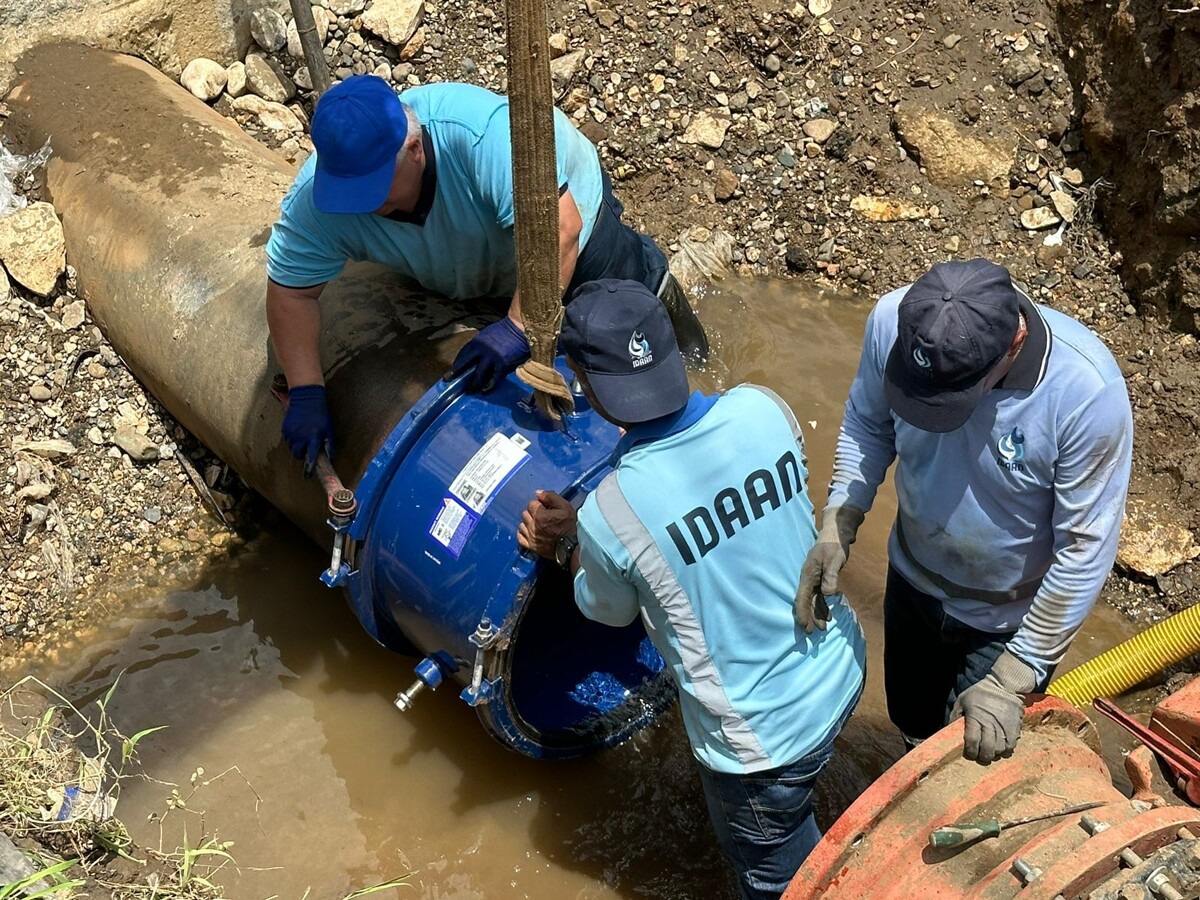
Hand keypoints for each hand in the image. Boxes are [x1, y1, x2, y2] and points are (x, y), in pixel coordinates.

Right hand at [281, 384, 333, 471]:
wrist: (307, 398)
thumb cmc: (321, 414)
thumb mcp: (328, 428)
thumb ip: (329, 443)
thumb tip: (330, 456)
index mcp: (313, 437)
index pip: (310, 456)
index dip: (309, 467)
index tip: (308, 475)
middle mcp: (300, 436)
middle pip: (298, 454)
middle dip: (302, 455)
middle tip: (307, 449)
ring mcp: (291, 432)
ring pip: (292, 448)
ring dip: (297, 446)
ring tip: (303, 437)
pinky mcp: (285, 428)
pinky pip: (287, 440)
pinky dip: (292, 439)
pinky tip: (298, 431)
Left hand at [450, 317, 529, 392]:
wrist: (520, 327)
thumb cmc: (506, 330)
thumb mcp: (488, 334)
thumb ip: (481, 345)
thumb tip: (477, 357)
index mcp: (477, 341)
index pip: (463, 354)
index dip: (457, 364)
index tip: (452, 371)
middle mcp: (481, 350)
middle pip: (465, 364)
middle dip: (455, 373)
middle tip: (448, 380)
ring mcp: (492, 358)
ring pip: (479, 374)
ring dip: (473, 384)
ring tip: (470, 391)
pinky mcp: (503, 364)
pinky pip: (494, 378)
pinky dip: (489, 385)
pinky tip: (485, 390)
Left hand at [517, 490, 577, 559]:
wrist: (572, 547)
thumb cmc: (570, 526)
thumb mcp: (565, 507)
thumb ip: (551, 497)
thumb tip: (537, 493)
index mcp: (540, 515)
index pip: (531, 504)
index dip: (539, 504)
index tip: (546, 508)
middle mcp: (532, 526)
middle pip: (525, 514)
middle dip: (533, 513)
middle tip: (542, 516)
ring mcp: (531, 537)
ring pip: (521, 525)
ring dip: (528, 523)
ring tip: (537, 525)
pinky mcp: (531, 546)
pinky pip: (520, 538)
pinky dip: (523, 534)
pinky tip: (530, 532)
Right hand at [795, 506, 864, 633]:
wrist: (837, 532)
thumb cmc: (834, 545)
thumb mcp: (834, 560)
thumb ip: (831, 577)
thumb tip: (828, 595)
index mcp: (808, 574)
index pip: (802, 598)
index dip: (802, 613)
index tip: (804, 626)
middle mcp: (809, 578)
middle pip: (806, 602)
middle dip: (809, 617)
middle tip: (813, 632)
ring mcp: (815, 578)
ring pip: (813, 600)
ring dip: (817, 613)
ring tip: (823, 628)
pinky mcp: (822, 578)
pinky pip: (820, 595)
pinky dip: (823, 606)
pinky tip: (829, 615)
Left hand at [951, 651, 1037, 763]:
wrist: (1004, 685)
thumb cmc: (980, 694)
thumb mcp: (962, 700)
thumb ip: (955, 716)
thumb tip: (949, 731)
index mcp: (975, 717)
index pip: (972, 740)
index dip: (970, 751)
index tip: (969, 754)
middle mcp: (989, 723)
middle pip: (987, 748)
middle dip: (982, 757)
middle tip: (980, 757)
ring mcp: (1003, 726)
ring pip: (1000, 749)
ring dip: (994, 754)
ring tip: (991, 752)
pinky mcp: (1014, 727)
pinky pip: (1011, 746)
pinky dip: (1006, 751)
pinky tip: (1002, 749)